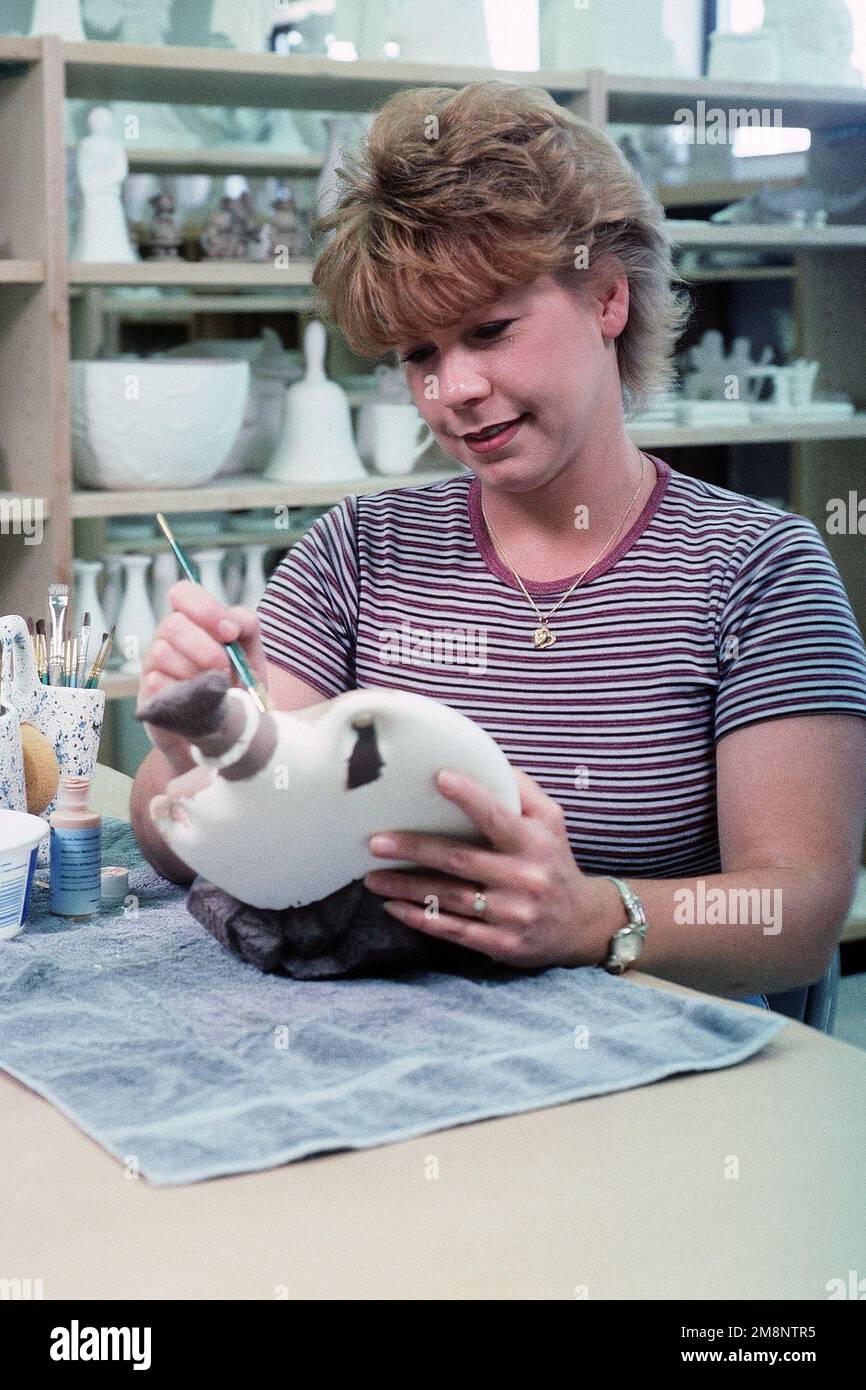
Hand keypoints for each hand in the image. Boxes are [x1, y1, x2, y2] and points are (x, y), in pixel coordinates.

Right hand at [138, 580, 268, 770]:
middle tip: (225, 669)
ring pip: (162, 653)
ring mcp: (152, 667)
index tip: (229, 632)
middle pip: (173, 625)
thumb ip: (246, 625)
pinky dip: (184, 693)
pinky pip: (157, 684)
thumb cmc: (239, 685)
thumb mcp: (252, 653)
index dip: (204, 608)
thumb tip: (230, 624)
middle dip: (206, 649)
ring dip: (195, 672)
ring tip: (215, 689)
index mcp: (192, 622)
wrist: (233, 731)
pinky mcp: (147, 696)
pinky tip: (199, 702)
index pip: (182, 593)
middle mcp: (166, 639)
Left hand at [363, 766, 612, 968]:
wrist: (581, 925)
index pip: (497, 816)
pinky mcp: (500, 944)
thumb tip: (486, 759)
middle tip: (376, 841)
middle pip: (459, 860)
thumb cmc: (554, 862)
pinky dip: (420, 918)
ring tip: (371, 876)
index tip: (438, 777)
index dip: (469, 797)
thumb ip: (523, 790)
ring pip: (448, 897)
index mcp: (533, 843)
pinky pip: (452, 930)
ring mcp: (511, 914)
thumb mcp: (551, 822)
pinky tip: (392, 907)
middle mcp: (523, 878)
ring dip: (405, 887)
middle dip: (414, 849)